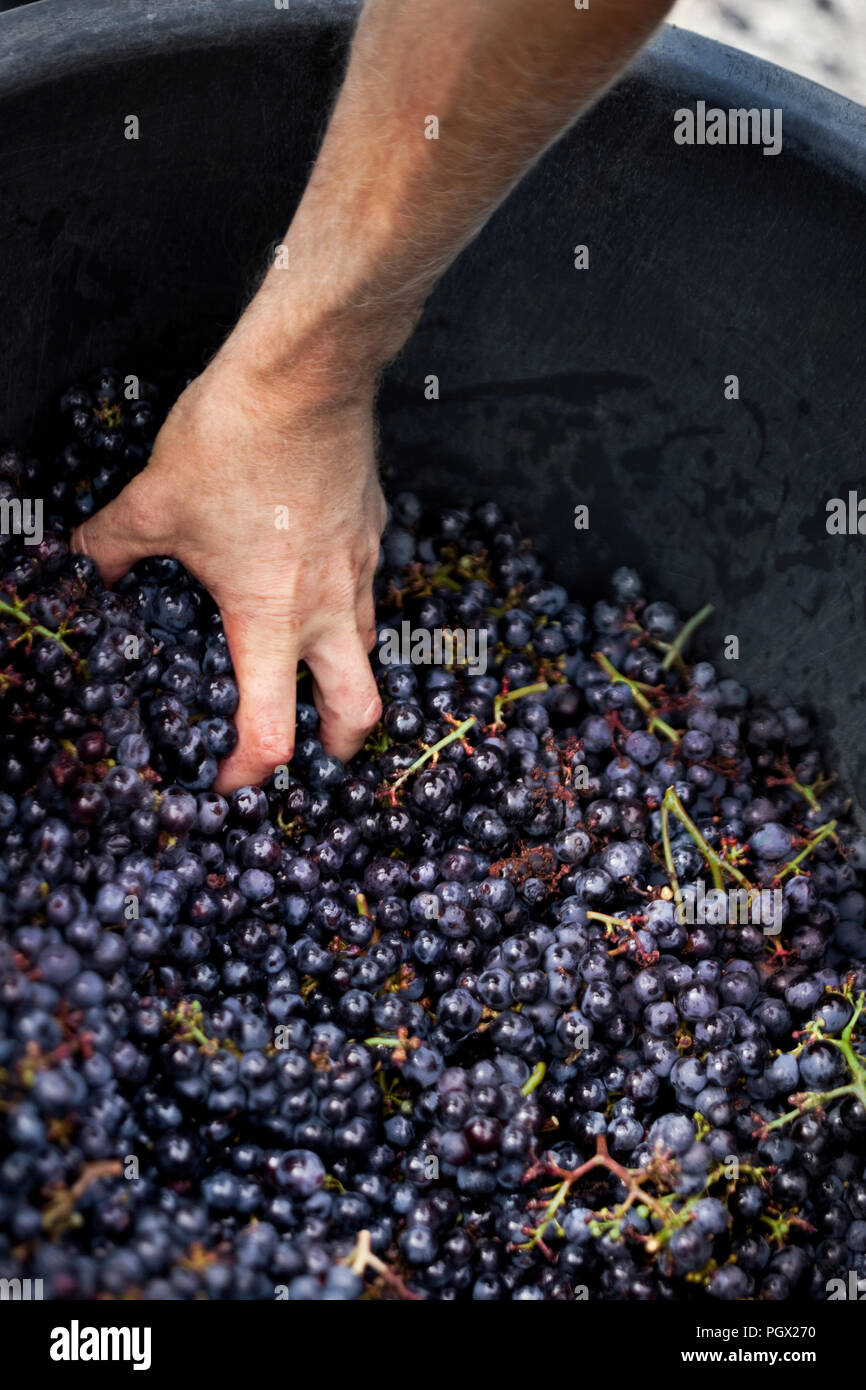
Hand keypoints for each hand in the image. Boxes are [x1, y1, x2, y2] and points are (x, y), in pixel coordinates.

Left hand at [70, 349, 385, 792]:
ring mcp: (360, 570)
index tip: (230, 777)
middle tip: (315, 751)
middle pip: (358, 710)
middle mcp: (326, 607)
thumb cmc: (232, 442)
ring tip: (312, 667)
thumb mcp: (153, 501)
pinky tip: (315, 577)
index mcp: (270, 618)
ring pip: (368, 647)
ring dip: (344, 674)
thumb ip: (112, 545)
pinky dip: (347, 605)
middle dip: (338, 744)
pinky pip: (368, 587)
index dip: (249, 769)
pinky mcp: (374, 532)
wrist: (304, 378)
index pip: (272, 730)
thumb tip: (86, 563)